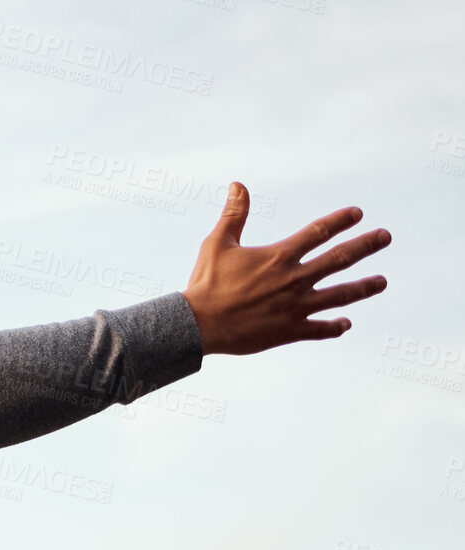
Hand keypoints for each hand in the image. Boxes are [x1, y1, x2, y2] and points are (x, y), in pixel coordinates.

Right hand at [182, 182, 389, 355]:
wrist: (198, 325)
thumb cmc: (206, 283)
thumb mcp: (217, 243)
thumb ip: (234, 215)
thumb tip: (238, 185)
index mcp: (278, 257)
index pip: (318, 233)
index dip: (339, 221)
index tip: (357, 213)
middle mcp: (293, 280)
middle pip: (339, 259)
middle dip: (365, 246)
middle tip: (385, 237)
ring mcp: (294, 307)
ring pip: (339, 295)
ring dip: (364, 287)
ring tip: (382, 281)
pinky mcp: (288, 331)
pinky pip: (319, 330)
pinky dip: (334, 327)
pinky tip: (346, 324)